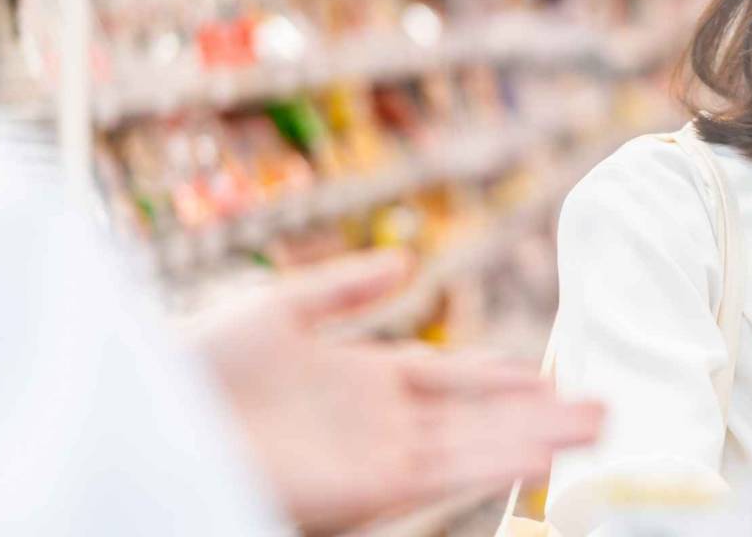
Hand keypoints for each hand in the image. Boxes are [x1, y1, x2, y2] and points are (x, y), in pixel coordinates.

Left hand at [190, 250, 602, 533]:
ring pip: (479, 447)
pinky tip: (541, 453)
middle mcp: (380, 423)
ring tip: (598, 426)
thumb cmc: (195, 365)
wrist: (150, 420)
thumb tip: (409, 263)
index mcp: (360, 380)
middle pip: (478, 417)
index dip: (497, 377)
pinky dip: (498, 463)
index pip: (449, 379)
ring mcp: (380, 457)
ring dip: (538, 438)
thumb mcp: (278, 308)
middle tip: (602, 406)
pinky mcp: (372, 488)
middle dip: (538, 412)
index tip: (546, 372)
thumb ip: (346, 288)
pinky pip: (452, 475)